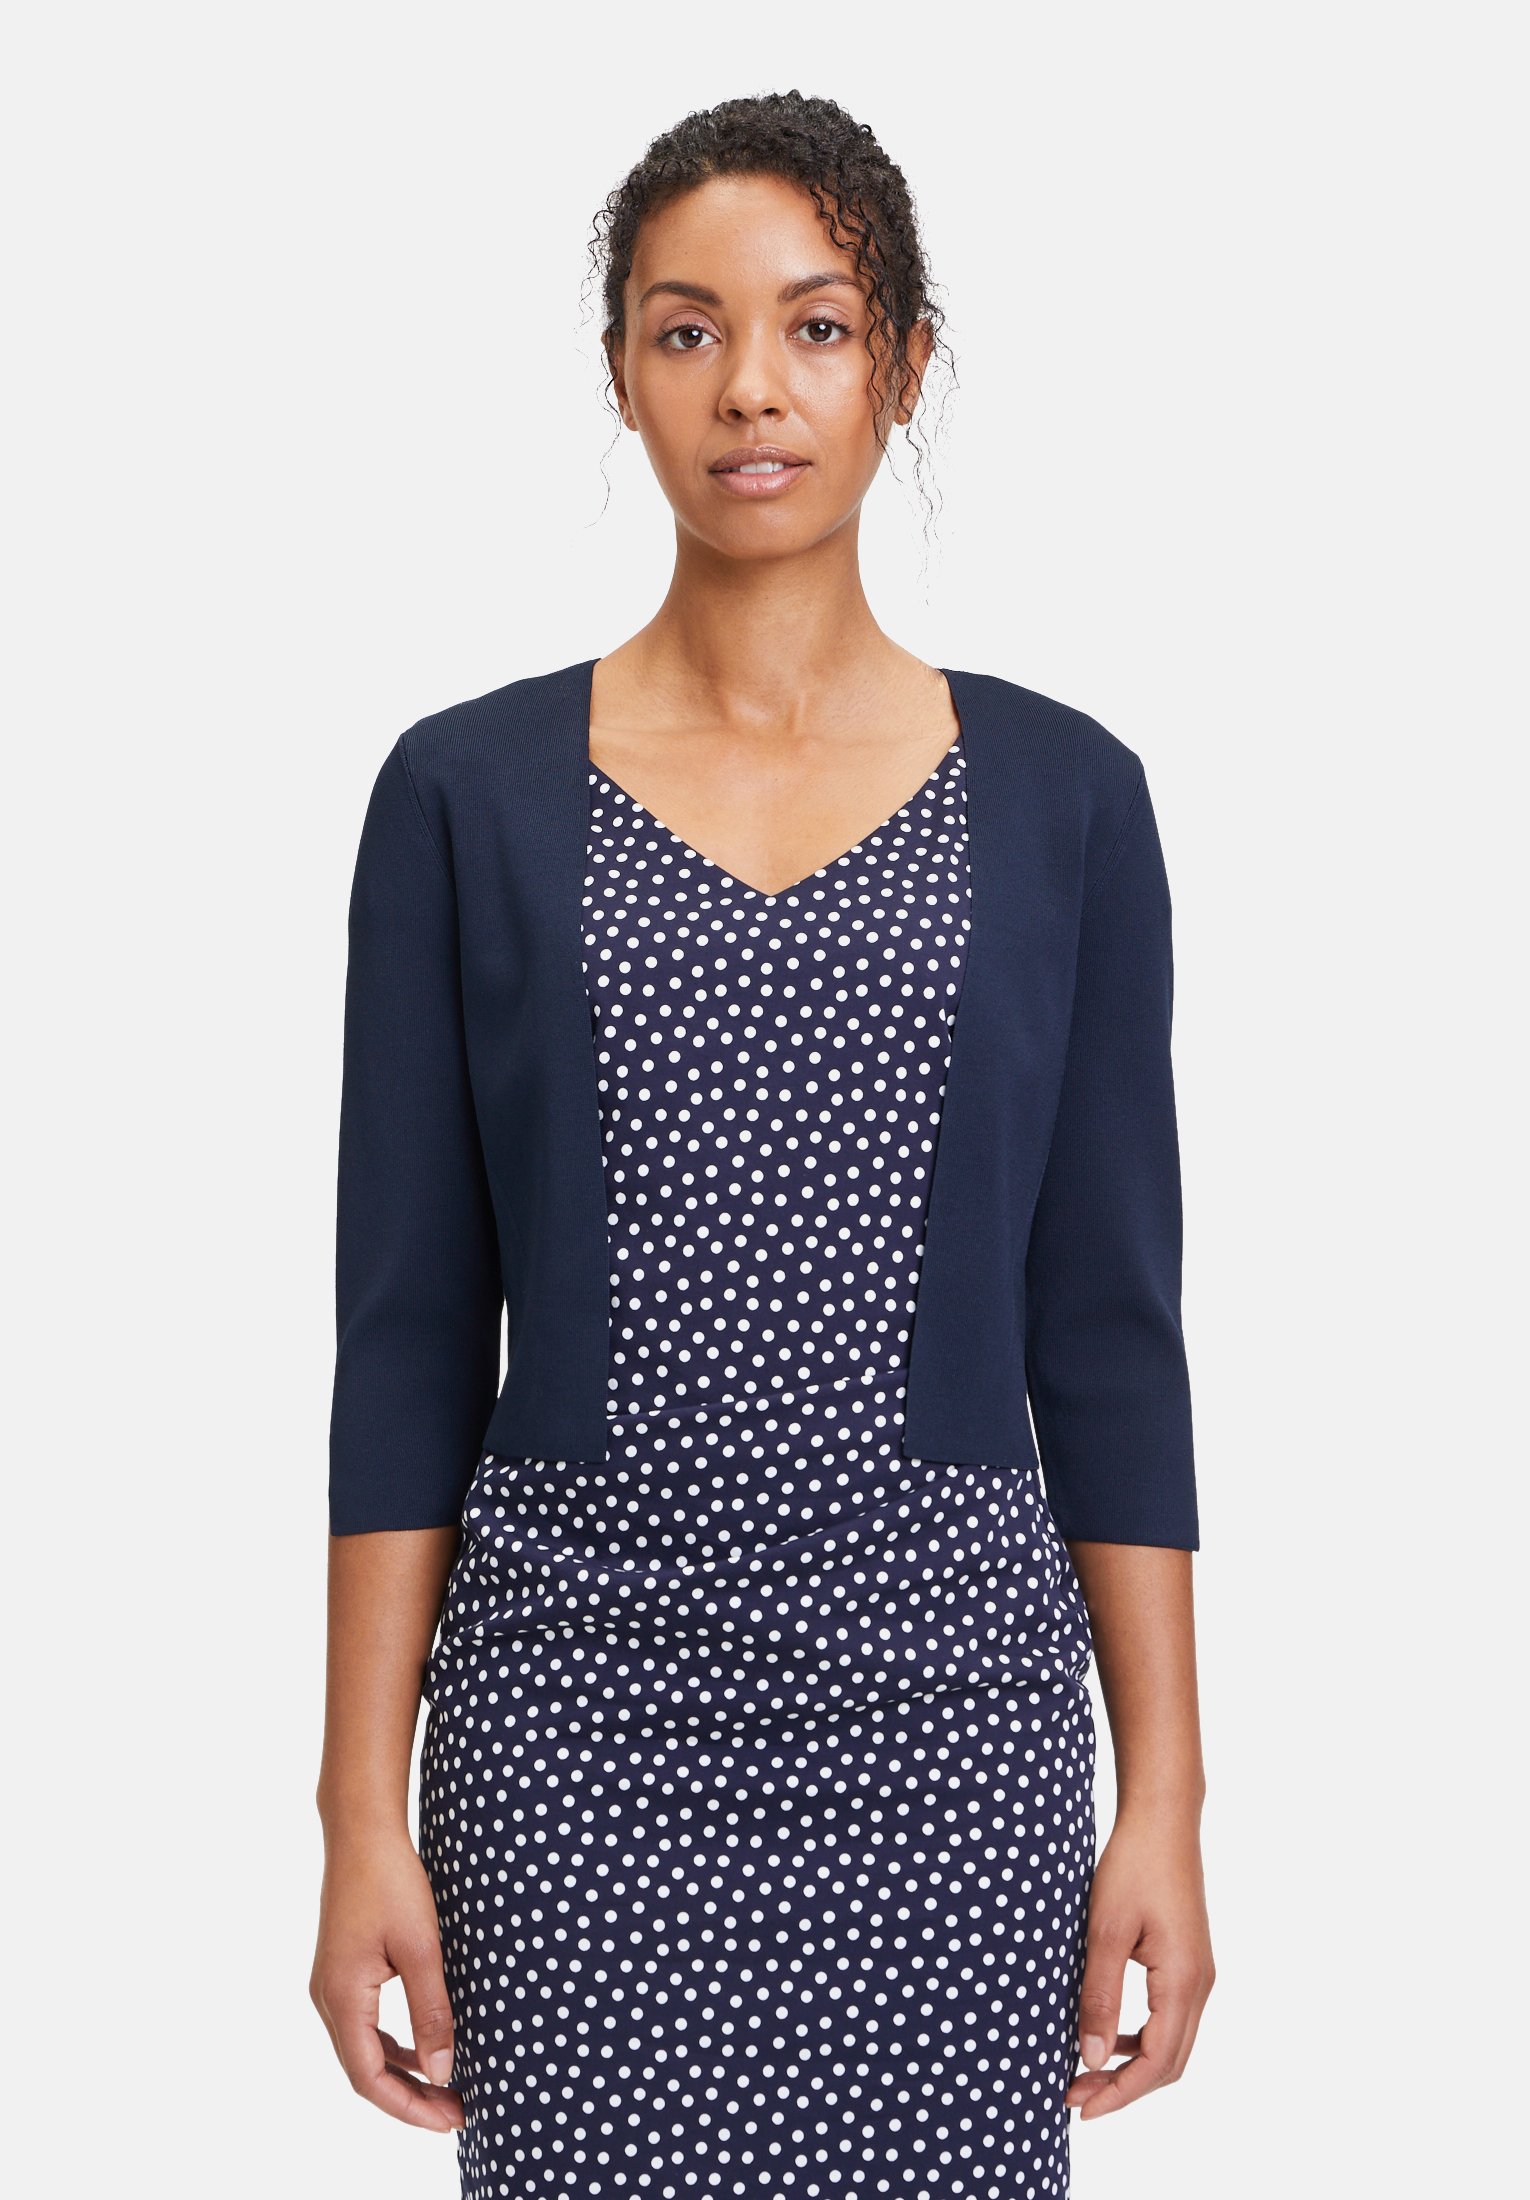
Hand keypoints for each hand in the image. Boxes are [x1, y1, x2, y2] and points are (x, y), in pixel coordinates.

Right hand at [310, 1825, 463, 2132]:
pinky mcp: (342, 1970)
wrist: (362, 1831)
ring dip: (402, 2073)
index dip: (410, 2107)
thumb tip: (441, 2072)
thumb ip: (431, 2011)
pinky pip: (365, 2025)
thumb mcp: (421, 1947)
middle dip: (409, 2098)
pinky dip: (393, 2045)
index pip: (369, 2078)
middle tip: (456, 2111)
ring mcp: (332, 1985)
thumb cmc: (391, 1881)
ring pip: (363, 2050)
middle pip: (364, 2071)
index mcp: (342, 1997)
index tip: (451, 2118)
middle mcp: (328, 1998)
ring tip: (445, 2088)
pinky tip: (424, 2046)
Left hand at [1066, 1804, 1214, 2119]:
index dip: (1119, 2093)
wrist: (1163, 1820)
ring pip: (1171, 2043)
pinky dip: (1140, 2038)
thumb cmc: (1132, 1867)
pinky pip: (1170, 2018)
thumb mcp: (1105, 1931)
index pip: (1156, 2063)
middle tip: (1074, 2095)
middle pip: (1168, 2063)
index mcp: (1183, 1982)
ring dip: (1131, 2064)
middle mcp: (1200, 1985)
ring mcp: (1198, 1974)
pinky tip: (1108, 2035)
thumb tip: (1091, 2058)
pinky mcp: (1188, 1962)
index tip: (1080, 2108)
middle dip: (1123, 2087)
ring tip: (1085, 2071)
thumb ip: (1099, 1996)